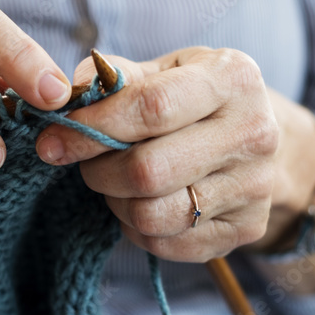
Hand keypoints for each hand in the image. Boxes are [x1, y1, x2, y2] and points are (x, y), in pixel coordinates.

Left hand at [34, 47, 306, 262]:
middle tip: (84, 163)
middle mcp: (253, 133)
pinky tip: (137, 203)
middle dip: (97, 170)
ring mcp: (254, 186)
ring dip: (115, 202)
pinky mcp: (247, 228)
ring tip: (113, 182)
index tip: (53, 138)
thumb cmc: (195, 97)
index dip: (92, 127)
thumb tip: (69, 94)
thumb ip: (116, 76)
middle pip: (149, 171)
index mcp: (232, 79)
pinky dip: (136, 229)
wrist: (260, 138)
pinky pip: (167, 243)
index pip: (151, 108)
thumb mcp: (164, 70)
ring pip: (154, 215)